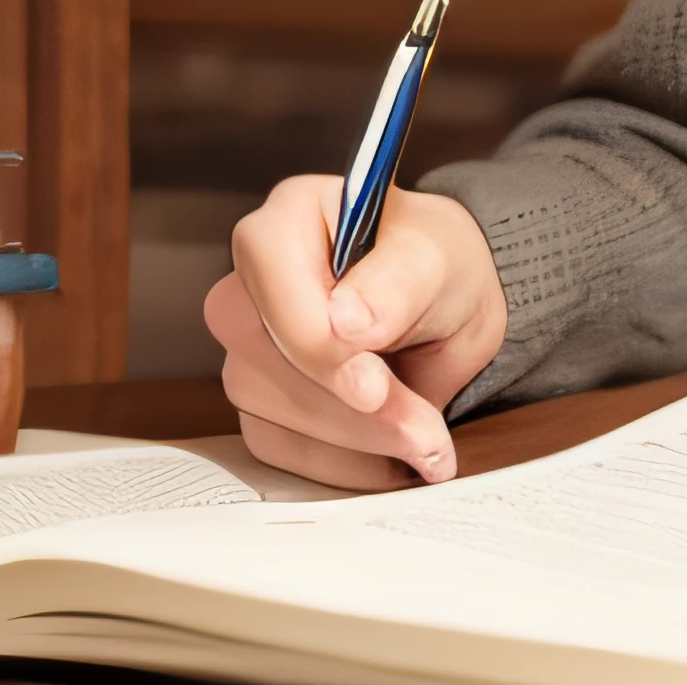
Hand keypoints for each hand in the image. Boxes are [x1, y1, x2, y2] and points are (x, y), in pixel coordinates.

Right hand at [204, 175, 508, 489]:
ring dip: (357, 442)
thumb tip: (346, 321)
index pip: (271, 280)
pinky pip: (280, 448)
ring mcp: (242, 346)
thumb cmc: (433, 267)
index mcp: (285, 222)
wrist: (444, 307)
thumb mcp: (436, 263)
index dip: (317, 344)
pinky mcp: (255, 397)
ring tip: (423, 436)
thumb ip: (397, 286)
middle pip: (267, 361)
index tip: (374, 387)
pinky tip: (390, 452)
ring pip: (272, 415)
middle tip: (426, 431)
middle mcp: (247, 284)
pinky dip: (342, 463)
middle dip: (355, 410)